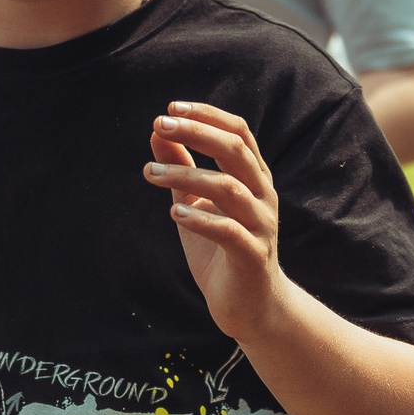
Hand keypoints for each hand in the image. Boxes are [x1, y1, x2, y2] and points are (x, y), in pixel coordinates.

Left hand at [144, 100, 288, 337]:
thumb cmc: (221, 250)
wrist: (250, 306)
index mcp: (253, 178)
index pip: (238, 132)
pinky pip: (229, 232)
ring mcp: (261, 226)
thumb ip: (181, 168)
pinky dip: (201, 219)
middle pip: (236, 151)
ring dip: (186, 176)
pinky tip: (175, 214)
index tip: (171, 108)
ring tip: (151, 174)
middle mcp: (262, 196)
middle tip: (161, 125)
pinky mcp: (252, 257)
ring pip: (229, 188)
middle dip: (197, 133)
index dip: (207, 115)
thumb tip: (157, 132)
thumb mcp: (195, 203)